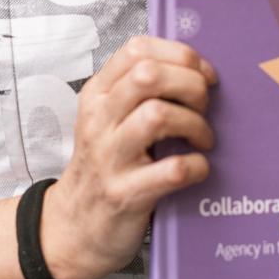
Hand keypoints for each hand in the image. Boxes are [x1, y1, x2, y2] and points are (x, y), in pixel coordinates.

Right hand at [38, 35, 217, 278]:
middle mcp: (98, 121)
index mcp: (97, 96)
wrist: (73, 229)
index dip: (178, 54)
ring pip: (158, 115)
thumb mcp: (108, 121)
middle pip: (148, 75)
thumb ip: (138, 93)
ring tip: (203, 139)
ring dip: (195, 124)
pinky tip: (197, 168)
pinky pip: (172, 169)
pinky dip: (196, 166)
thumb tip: (197, 71)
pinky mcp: (124, 194)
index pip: (136, 50)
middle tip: (205, 105)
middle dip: (190, 84)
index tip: (203, 73)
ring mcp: (109, 158)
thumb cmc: (104, 167)